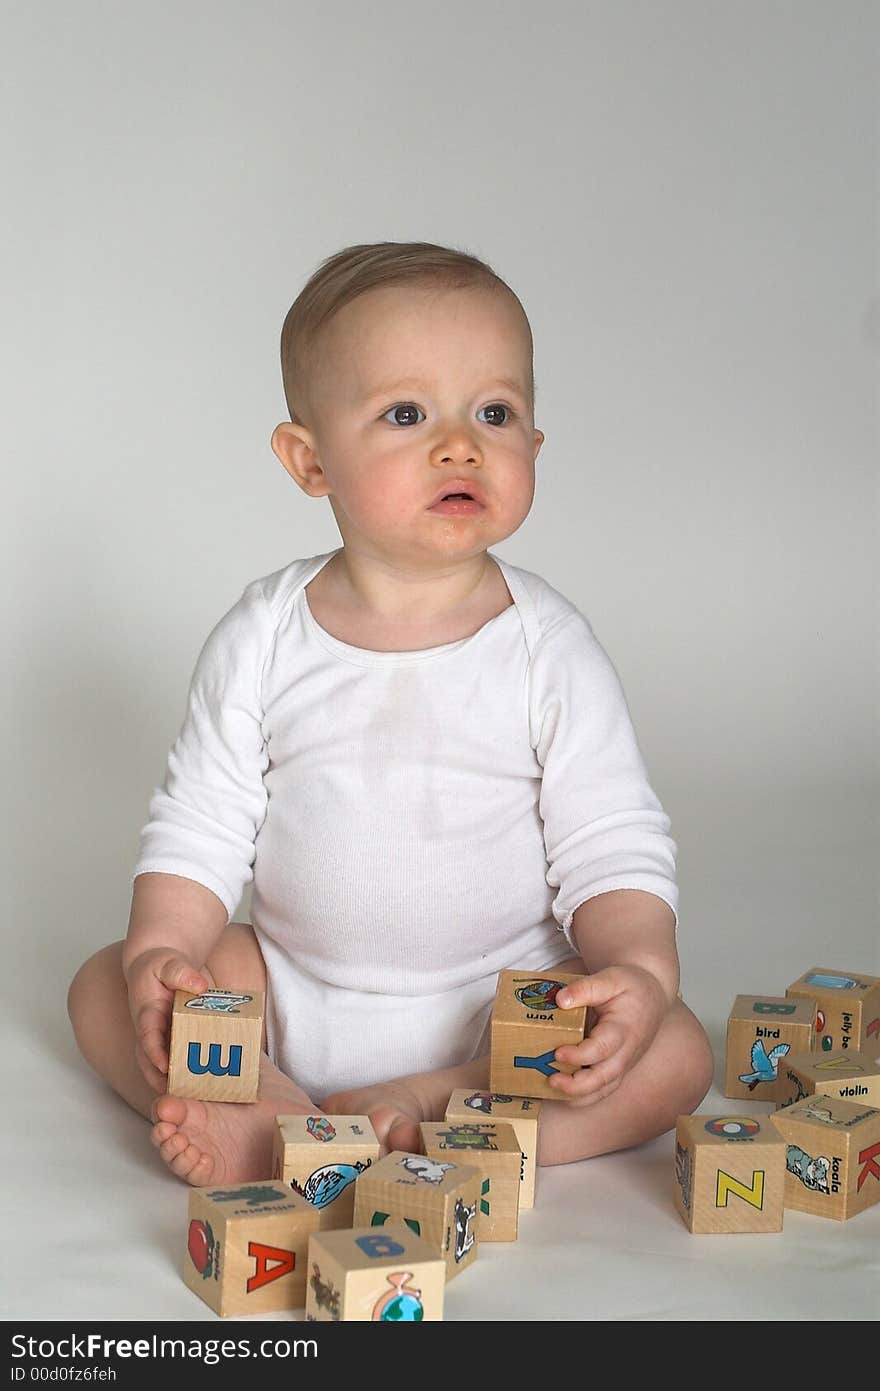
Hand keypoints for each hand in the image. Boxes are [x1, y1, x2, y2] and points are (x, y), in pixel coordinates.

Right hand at [124, 948, 213, 1091]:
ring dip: (170, 1082)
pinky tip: (201, 1085)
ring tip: (191, 1097)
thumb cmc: (159, 964)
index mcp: (146, 1012)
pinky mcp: (167, 1040)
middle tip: (178, 1095)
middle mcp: (149, 1030)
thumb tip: (199, 985)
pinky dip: (181, 1073)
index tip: (164, 1066)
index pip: (147, 1036)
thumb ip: (181, 972)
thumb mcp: (168, 963)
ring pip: (158, 1066)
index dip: (154, 1052)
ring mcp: (157, 1037)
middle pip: (149, 1060)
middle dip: (160, 1078)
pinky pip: (171, 1060)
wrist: (154, 966)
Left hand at [548, 965, 668, 1105]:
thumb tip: (560, 1000)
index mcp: (624, 1029)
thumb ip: (586, 988)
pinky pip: (603, 1088)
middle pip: (603, 1077)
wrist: (653, 994)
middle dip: (576, 1085)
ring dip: (578, 1094)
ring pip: (604, 1088)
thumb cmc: (632, 986)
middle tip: (551, 1079)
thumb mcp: (611, 978)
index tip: (558, 1053)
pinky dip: (584, 1095)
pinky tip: (562, 1092)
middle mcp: (626, 1052)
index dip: (579, 1055)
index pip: (601, 1049)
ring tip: (552, 1088)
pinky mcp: (619, 1068)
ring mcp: (624, 1063)